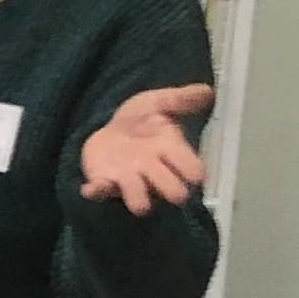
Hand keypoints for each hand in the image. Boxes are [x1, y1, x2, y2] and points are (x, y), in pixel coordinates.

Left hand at [79, 84, 211, 214]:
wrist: (110, 128)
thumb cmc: (143, 119)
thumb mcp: (159, 102)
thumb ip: (180, 99)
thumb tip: (207, 91)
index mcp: (170, 149)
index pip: (187, 164)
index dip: (193, 169)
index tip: (198, 176)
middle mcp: (152, 169)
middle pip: (166, 184)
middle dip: (170, 189)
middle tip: (178, 195)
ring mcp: (128, 178)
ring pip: (136, 194)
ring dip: (137, 198)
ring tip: (141, 206)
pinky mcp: (104, 181)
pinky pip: (101, 190)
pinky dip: (97, 191)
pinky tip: (90, 190)